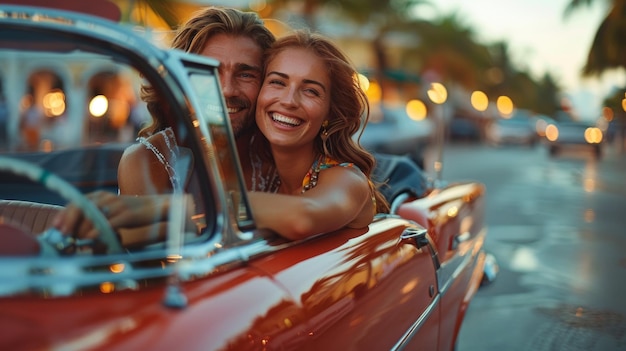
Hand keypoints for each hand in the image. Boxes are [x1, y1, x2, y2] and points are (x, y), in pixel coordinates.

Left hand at [51, 191, 169, 241]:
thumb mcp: (111, 212)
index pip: (76, 202)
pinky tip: (91, 239)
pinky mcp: (128, 213)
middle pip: (81, 206)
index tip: (55, 227)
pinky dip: (99, 230)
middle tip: (62, 235)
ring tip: (75, 241)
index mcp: (100, 195)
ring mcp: (117, 204)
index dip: (64, 214)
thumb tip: (77, 232)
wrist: (157, 208)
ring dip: (81, 229)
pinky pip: (110, 222)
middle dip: (69, 221)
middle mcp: (106, 197)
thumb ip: (96, 217)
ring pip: (93, 215)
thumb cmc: (131, 213)